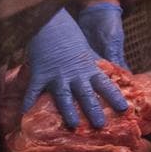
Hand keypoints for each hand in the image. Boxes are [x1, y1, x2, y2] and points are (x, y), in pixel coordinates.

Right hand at [24, 8, 128, 129]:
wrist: (52, 26)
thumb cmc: (72, 39)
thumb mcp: (89, 53)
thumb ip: (98, 66)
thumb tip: (116, 74)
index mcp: (88, 69)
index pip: (105, 84)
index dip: (114, 96)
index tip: (124, 109)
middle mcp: (75, 74)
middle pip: (86, 94)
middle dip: (93, 110)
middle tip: (100, 125)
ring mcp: (57, 75)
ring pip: (63, 96)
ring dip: (68, 111)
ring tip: (72, 124)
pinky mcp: (40, 74)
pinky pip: (34, 91)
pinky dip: (29, 102)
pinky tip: (26, 114)